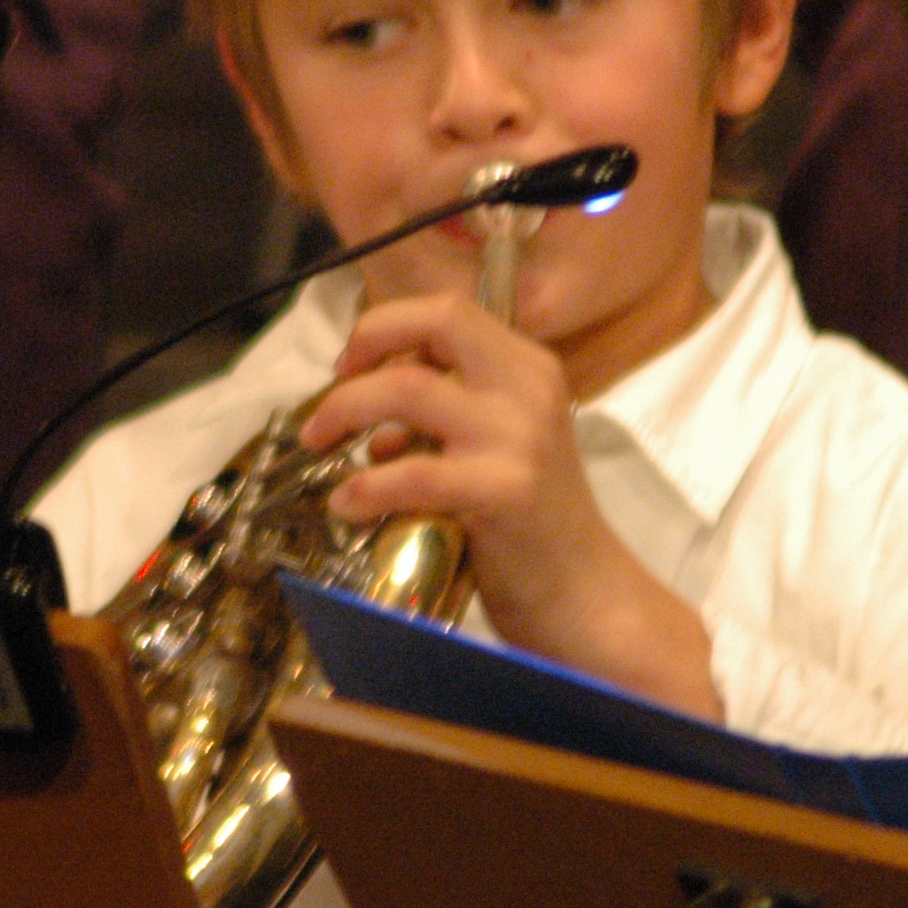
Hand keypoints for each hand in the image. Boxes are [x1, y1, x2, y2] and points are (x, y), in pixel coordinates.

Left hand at [297, 293, 720, 718]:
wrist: (587, 597)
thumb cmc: (536, 530)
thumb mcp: (502, 449)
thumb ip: (448, 420)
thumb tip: (374, 423)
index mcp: (531, 370)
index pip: (449, 310)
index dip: (388, 325)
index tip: (350, 364)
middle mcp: (530, 389)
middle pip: (435, 323)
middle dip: (366, 343)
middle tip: (330, 390)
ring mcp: (518, 437)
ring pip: (409, 389)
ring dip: (346, 411)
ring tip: (320, 444)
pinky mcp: (503, 490)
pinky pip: (411, 473)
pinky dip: (365, 486)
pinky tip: (347, 504)